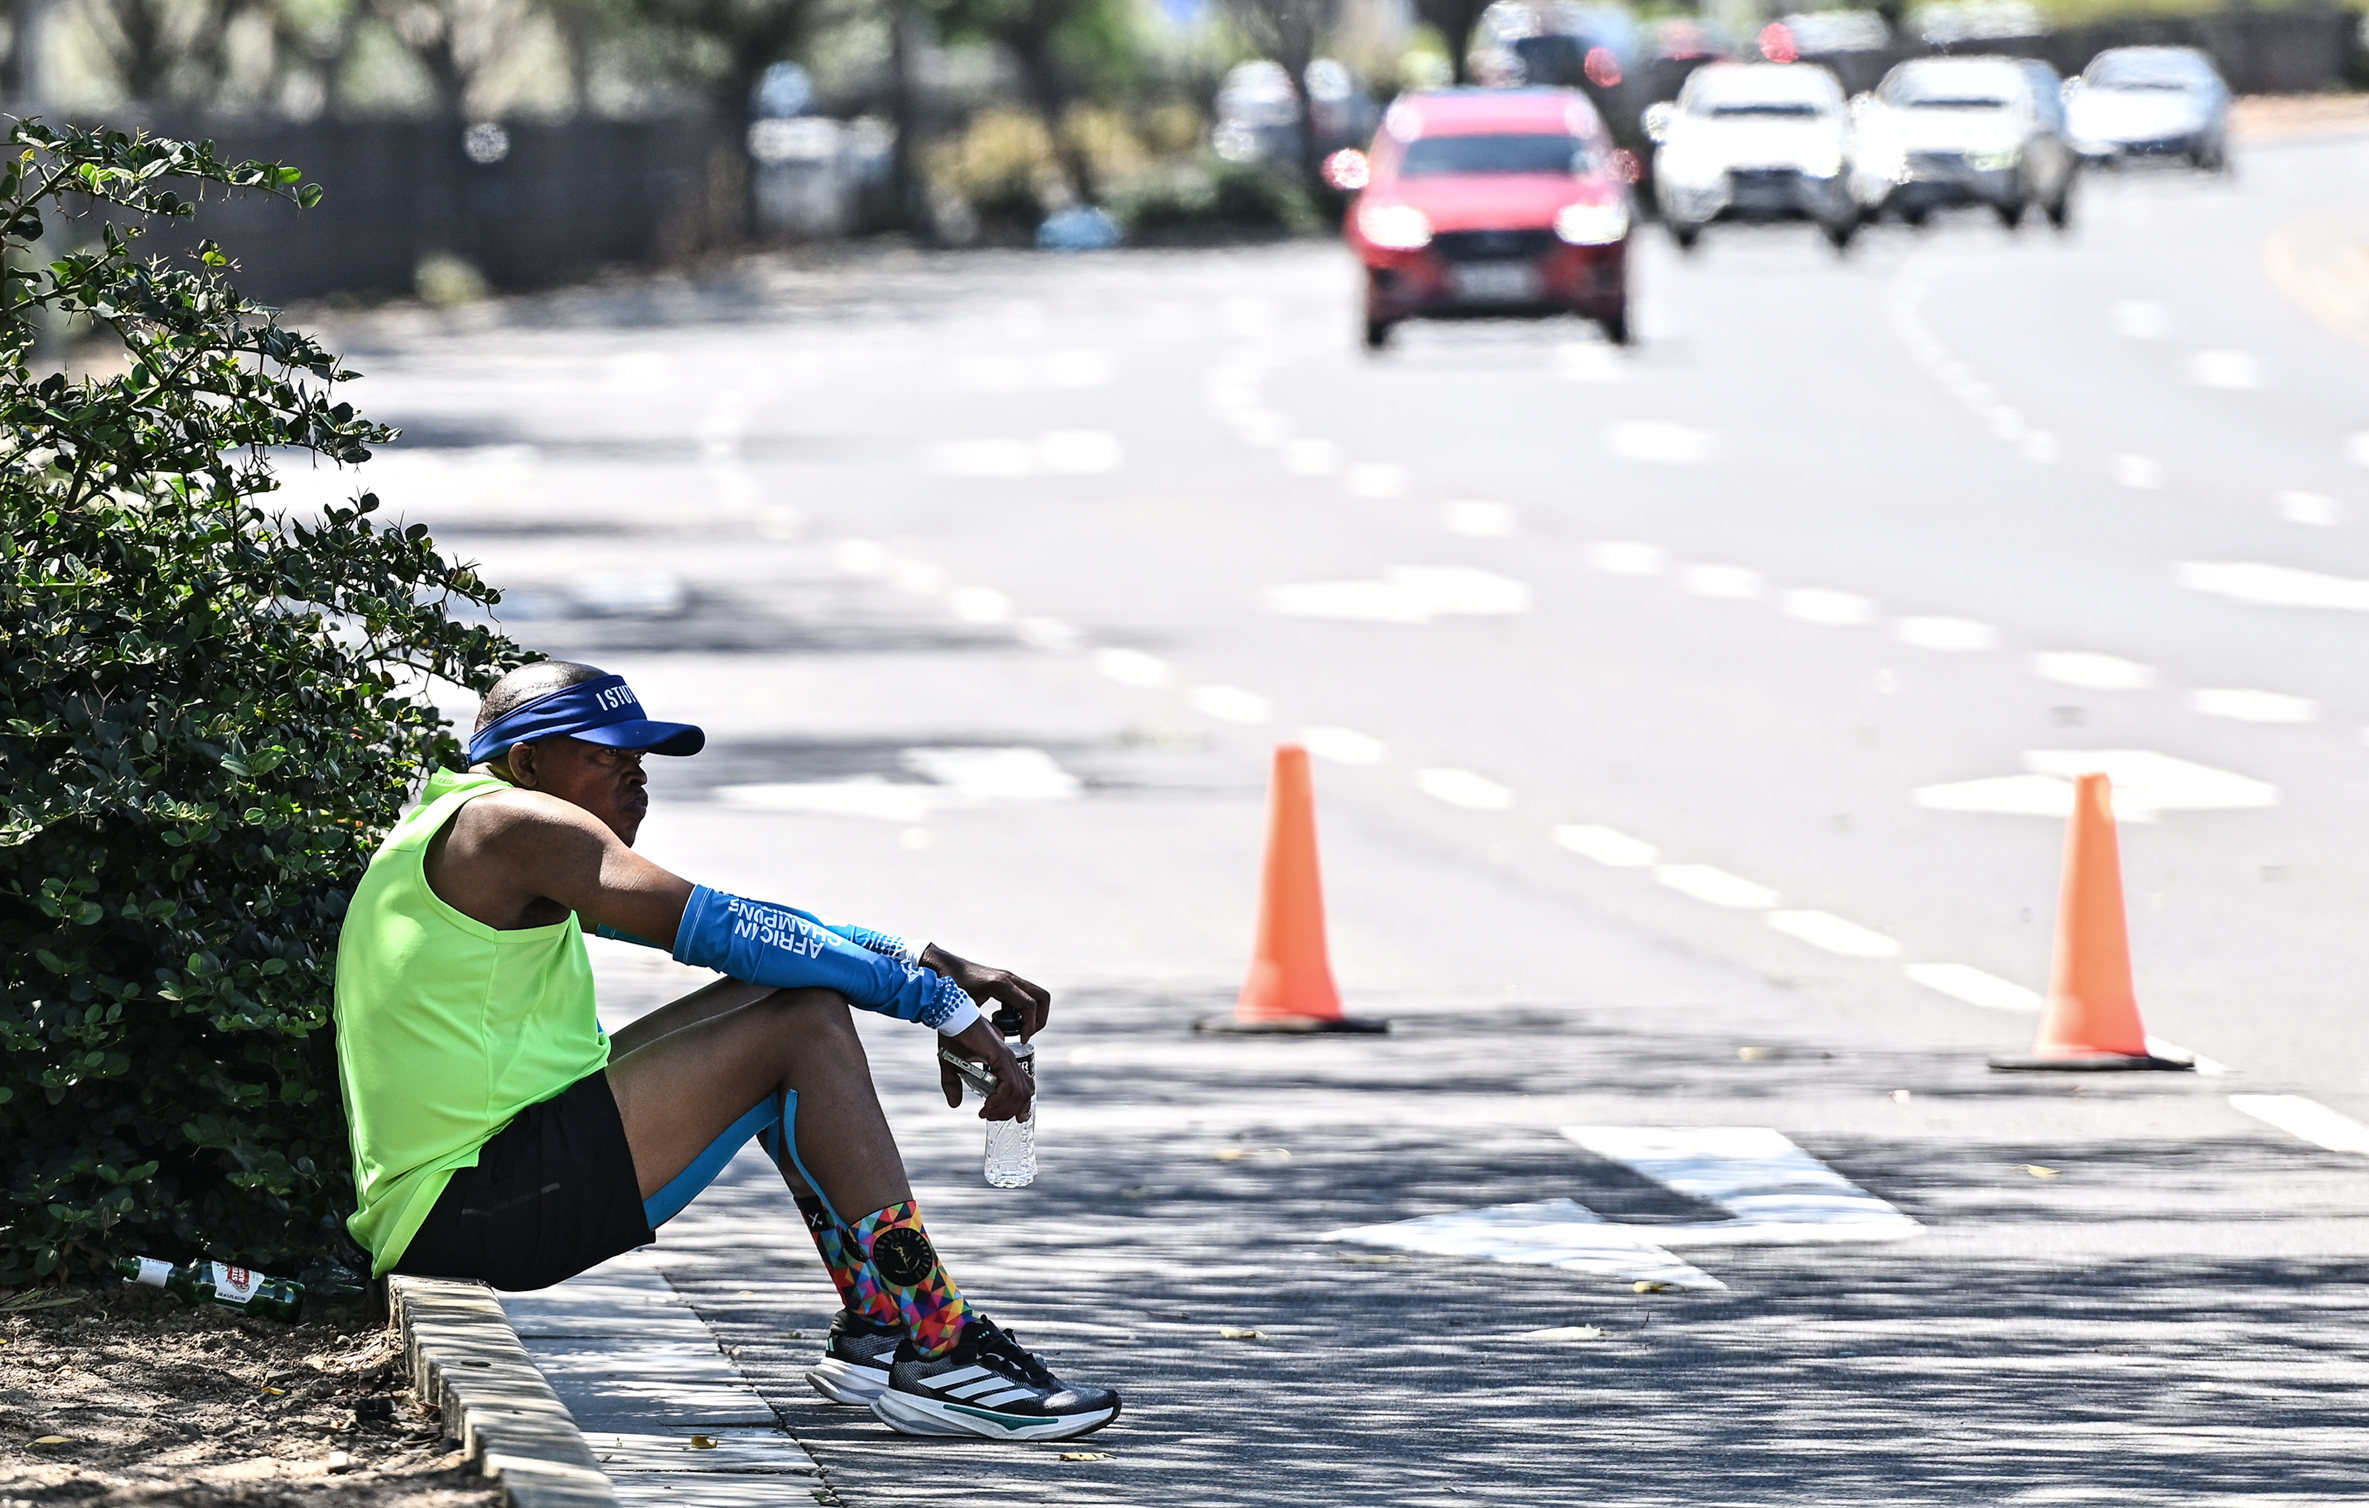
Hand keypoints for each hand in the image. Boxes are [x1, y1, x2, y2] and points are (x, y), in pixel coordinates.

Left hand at [920, 945, 1050, 1039]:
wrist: (941, 965)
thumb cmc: (949, 984)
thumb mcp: (964, 1005)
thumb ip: (977, 1021)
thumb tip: (989, 1042)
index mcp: (1001, 984)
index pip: (1030, 1005)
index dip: (1030, 1026)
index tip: (1022, 1040)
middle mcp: (1009, 979)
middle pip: (1042, 997)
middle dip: (1040, 1019)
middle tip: (1027, 1034)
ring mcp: (1008, 978)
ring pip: (1035, 995)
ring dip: (1034, 1013)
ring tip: (1019, 1030)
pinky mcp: (1004, 981)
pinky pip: (1024, 995)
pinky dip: (1023, 1009)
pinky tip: (1005, 1021)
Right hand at [940, 1016, 1033, 1121]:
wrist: (952, 1018)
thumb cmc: (953, 1037)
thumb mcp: (952, 1067)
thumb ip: (953, 1085)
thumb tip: (954, 1104)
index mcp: (1003, 1061)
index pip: (1022, 1086)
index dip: (1021, 1105)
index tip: (1013, 1118)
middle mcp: (1009, 1060)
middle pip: (1024, 1093)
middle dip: (1010, 1111)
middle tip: (991, 1117)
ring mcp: (1007, 1058)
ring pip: (1018, 1092)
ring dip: (1003, 1108)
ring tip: (986, 1113)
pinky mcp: (1001, 1056)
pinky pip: (1008, 1084)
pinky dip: (1000, 1099)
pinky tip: (987, 1105)